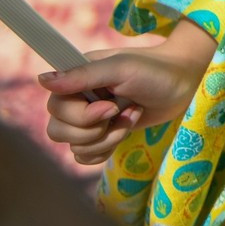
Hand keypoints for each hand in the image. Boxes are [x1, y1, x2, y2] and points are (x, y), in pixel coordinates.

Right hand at [37, 20, 215, 165]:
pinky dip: (108, 148)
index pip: (54, 107)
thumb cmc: (154, 71)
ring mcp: (89, 119)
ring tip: (130, 116)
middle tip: (120, 111)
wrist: (183, 86)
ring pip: (75, 147)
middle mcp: (76, 99)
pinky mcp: (102, 135)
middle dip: (96, 129)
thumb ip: (82, 75)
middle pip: (58, 132)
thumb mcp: (120, 68)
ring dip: (108, 137)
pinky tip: (128, 127)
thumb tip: (41, 79)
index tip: (110, 106)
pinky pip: (86, 157)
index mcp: (75, 78)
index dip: (81, 115)